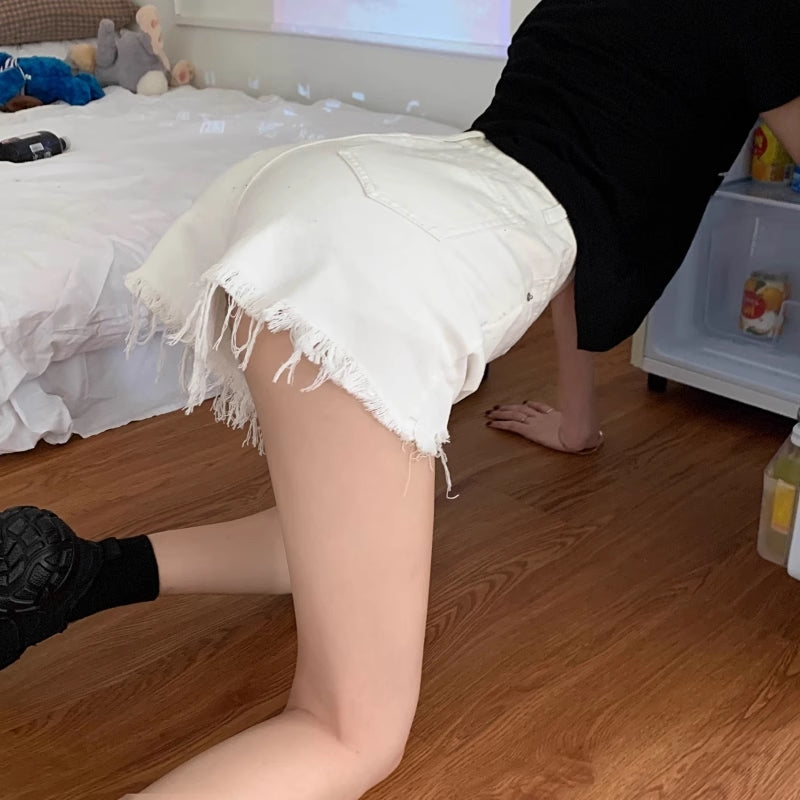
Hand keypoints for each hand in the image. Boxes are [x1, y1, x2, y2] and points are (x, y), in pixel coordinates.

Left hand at [485, 401, 603, 453]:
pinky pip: (511, 425)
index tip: (524, 403)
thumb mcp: (587, 433)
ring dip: (500, 413)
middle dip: (509, 407)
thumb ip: (588, 435)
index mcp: (555, 416)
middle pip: (522, 409)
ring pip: (513, 414)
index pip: (539, 408)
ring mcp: (534, 423)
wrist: (580, 434)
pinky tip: (490, 423)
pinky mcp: (529, 430)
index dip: (530, 405)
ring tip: (489, 412)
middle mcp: (542, 417)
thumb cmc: (584, 434)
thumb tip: (598, 437)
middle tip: (497, 406)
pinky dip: (499, 423)